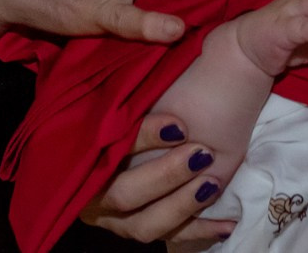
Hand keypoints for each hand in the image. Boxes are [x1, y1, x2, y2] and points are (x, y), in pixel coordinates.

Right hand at [80, 112, 236, 247]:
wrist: (138, 132)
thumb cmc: (133, 107)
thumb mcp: (127, 100)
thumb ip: (133, 102)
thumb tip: (159, 72)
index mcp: (81, 154)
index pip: (106, 149)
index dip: (143, 139)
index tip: (180, 126)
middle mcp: (90, 193)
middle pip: (122, 194)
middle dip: (165, 176)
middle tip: (201, 154)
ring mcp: (113, 216)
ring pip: (143, 224)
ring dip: (181, 205)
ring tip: (211, 184)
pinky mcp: (138, 226)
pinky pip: (169, 237)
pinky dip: (199, 230)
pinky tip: (226, 224)